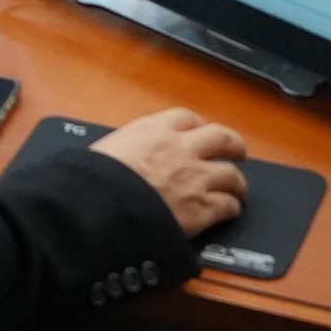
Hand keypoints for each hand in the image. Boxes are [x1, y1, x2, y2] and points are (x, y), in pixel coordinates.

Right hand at [87, 109, 246, 237]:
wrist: (100, 208)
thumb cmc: (94, 181)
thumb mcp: (106, 149)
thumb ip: (127, 148)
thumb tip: (124, 156)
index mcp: (153, 131)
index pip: (186, 118)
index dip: (198, 126)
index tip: (199, 132)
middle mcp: (180, 149)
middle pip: (222, 138)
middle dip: (233, 145)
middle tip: (236, 152)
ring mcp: (195, 179)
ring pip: (232, 175)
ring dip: (236, 183)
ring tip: (236, 190)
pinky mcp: (201, 209)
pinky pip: (228, 206)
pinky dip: (231, 209)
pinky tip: (229, 212)